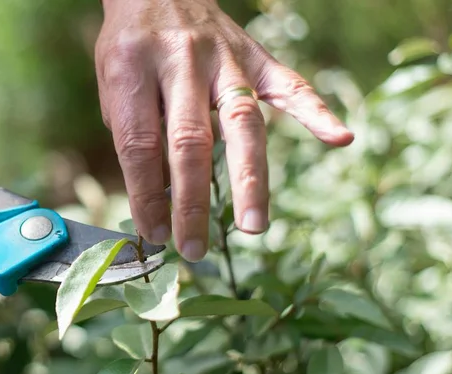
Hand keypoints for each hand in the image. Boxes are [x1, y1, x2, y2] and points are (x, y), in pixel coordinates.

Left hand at [95, 0, 353, 260]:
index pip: (140, 143)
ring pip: (241, 121)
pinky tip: (339, 139)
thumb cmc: (130, 48)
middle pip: (189, 140)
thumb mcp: (113, 85)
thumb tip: (156, 200)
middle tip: (192, 247)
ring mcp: (224, 57)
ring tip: (252, 225)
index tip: (153, 233)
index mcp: (133, 67)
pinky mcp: (256, 54)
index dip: (146, 193)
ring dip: (248, 178)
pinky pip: (289, 85)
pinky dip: (315, 112)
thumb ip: (134, 134)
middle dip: (190, 201)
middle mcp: (181, 60)